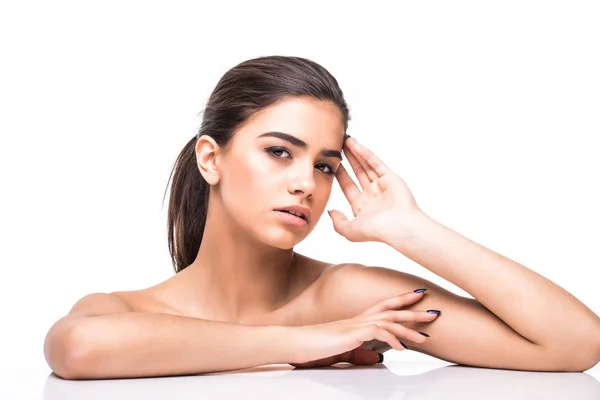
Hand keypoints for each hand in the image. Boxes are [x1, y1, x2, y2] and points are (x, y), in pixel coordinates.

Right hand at [287, 290, 438, 367]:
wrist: (295, 342)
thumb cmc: (314, 346)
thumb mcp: (343, 352)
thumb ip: (361, 354)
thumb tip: (379, 359)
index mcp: (357, 321)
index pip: (383, 307)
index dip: (401, 301)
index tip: (418, 297)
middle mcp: (358, 319)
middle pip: (391, 310)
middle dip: (414, 311)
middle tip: (434, 311)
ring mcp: (355, 325)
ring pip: (388, 321)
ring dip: (409, 328)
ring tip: (426, 335)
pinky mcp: (351, 334)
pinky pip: (376, 333)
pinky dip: (391, 339)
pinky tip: (401, 349)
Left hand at [329, 136, 421, 242]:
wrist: (399, 227)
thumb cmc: (377, 231)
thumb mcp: (350, 231)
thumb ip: (338, 222)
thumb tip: (331, 212)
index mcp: (362, 207)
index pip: (348, 186)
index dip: (339, 174)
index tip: (330, 164)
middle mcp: (372, 195)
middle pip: (357, 173)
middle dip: (347, 161)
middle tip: (337, 148)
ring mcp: (382, 185)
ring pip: (366, 166)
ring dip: (355, 154)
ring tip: (345, 141)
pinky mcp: (390, 177)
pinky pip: (375, 162)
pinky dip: (365, 153)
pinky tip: (355, 145)